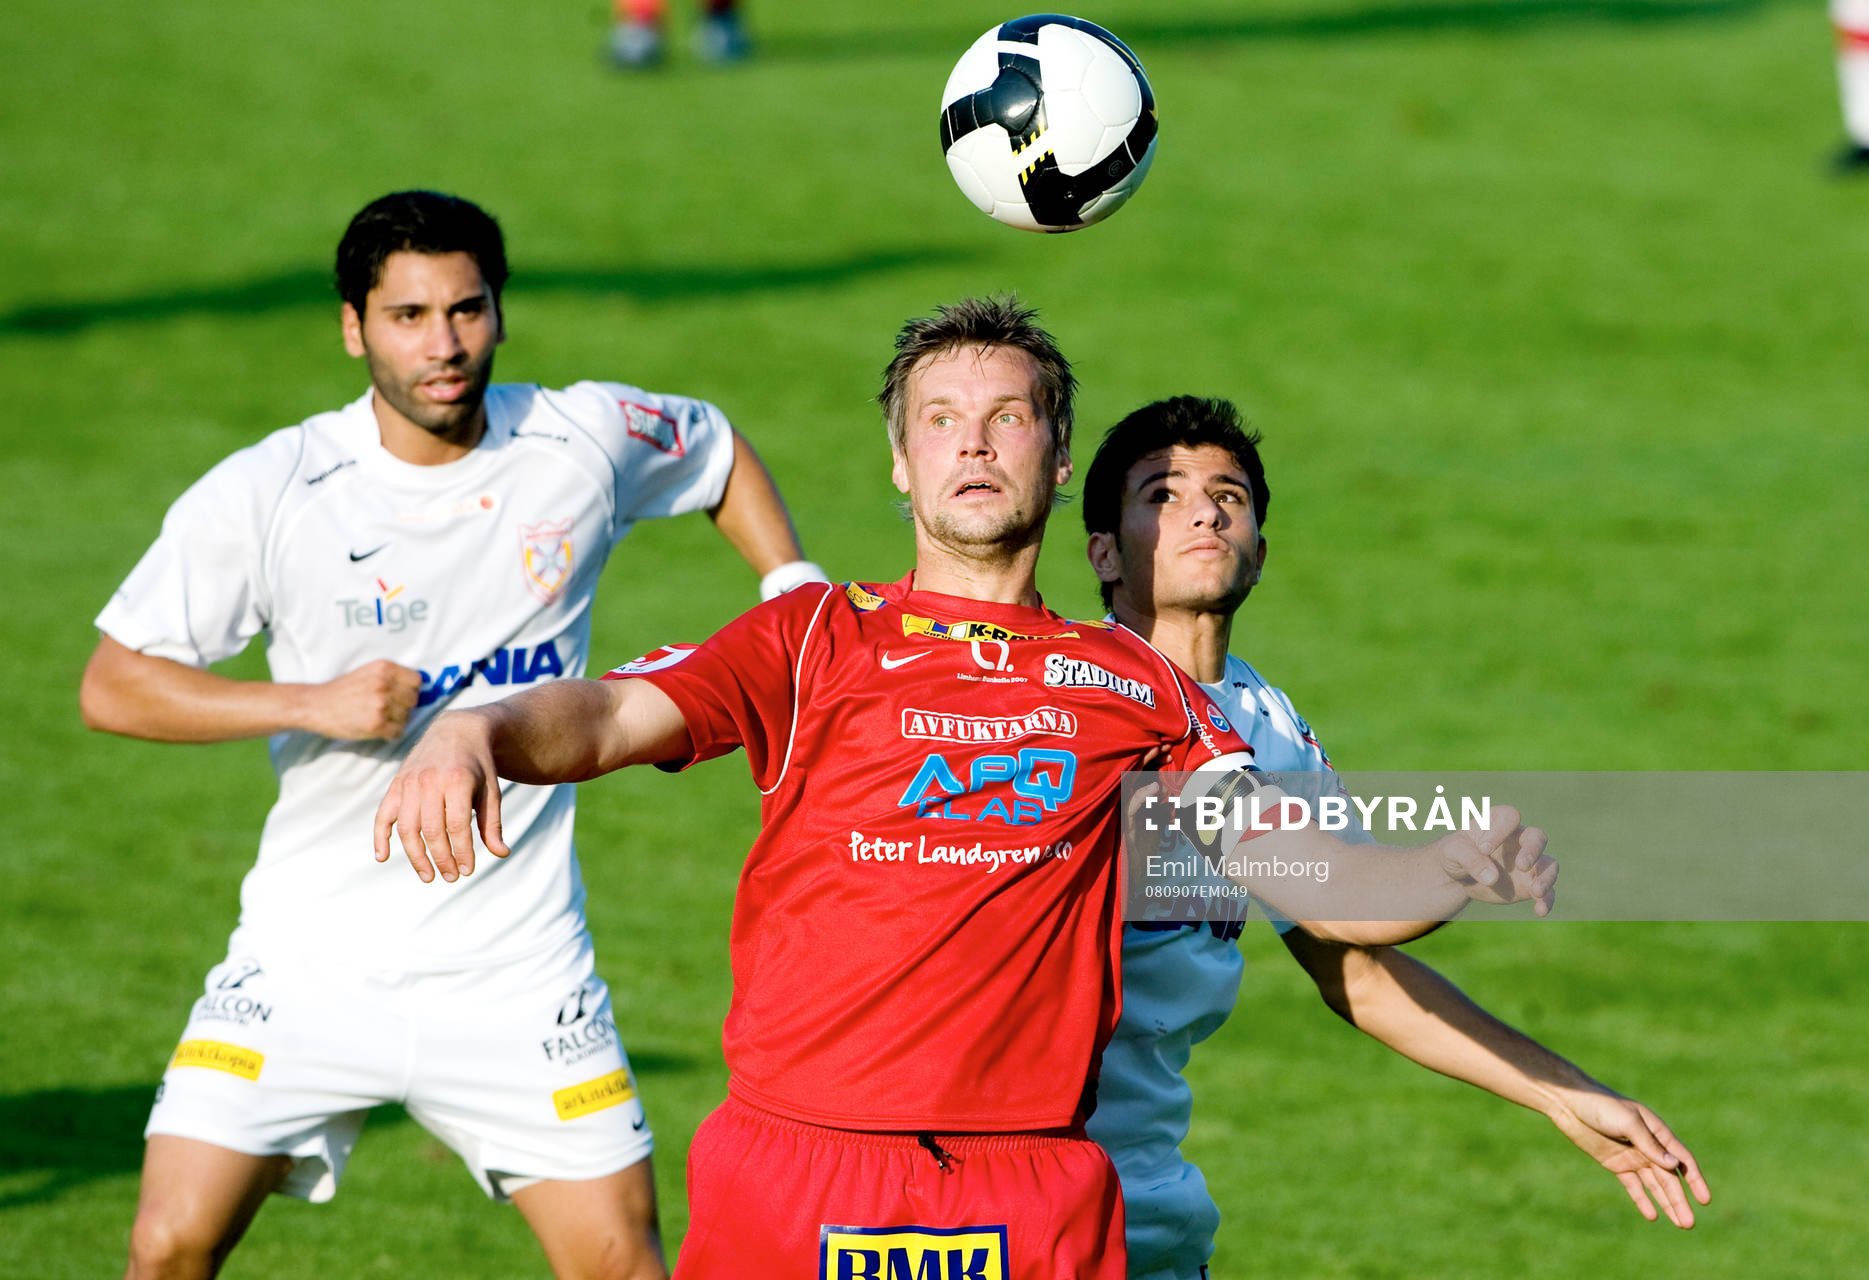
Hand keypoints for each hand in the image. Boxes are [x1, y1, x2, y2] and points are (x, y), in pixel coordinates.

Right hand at [303, 660, 420, 740]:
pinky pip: (398, 732)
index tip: (400, 695)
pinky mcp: (376, 724)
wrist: (316, 705)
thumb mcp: (368, 672)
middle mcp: (384, 684)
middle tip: (387, 709)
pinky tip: (378, 728)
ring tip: (379, 717)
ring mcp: (381, 704)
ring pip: (407, 717)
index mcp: (384, 668)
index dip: (410, 689)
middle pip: (414, 699)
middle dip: (404, 706)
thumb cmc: (343, 690)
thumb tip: (420, 687)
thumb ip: (392, 676)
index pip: (417, 680)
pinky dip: (390, 733)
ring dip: (397, 720)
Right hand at [372, 710, 508, 882]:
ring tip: (429, 876)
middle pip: (432, 830)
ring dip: (416, 857)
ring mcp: (409, 783)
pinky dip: (380, 837)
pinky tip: (383, 857)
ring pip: (407, 828)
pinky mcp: (396, 785)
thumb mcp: (491, 791)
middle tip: (451, 877)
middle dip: (442, 859)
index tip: (468, 870)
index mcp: (458, 780)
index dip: (462, 852)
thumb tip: (502, 854)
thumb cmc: (478, 767)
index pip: (457, 826)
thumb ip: (493, 823)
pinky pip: (383, 815)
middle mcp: (430, 781)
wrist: (457, 732)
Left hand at [1434, 805, 1556, 915]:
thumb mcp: (1453, 852)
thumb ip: (1470, 859)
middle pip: (1537, 837)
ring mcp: (1529, 862)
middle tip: (1521, 864)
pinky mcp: (1530, 884)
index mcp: (1498, 822)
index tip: (1483, 849)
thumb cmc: (1456, 853)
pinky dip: (1547, 900)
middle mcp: (1519, 839)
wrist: (1458, 876)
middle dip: (1533, 850)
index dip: (1500, 831)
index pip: (1509, 817)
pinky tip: (1540, 910)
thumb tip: (1492, 877)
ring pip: (1548, 864)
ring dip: (1546, 877)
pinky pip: (1547, 891)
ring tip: (1536, 891)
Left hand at [1548, 1089, 1710, 1227]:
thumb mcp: (1628, 1123)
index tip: (1705, 1200)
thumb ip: (1650, 1145)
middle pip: (1669, 1178)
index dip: (1695, 1180)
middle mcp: (1648, 1146)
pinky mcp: (1615, 1163)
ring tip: (1680, 1224)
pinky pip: (1633, 1186)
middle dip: (1680, 1200)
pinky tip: (1652, 1216)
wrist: (1570, 1103)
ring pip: (1655, 1185)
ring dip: (1667, 1203)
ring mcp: (1632, 1156)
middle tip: (1689, 1223)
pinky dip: (1642, 1200)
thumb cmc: (1601, 1106)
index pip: (1682, 1159)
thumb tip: (1674, 1165)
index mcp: (1657, 1131)